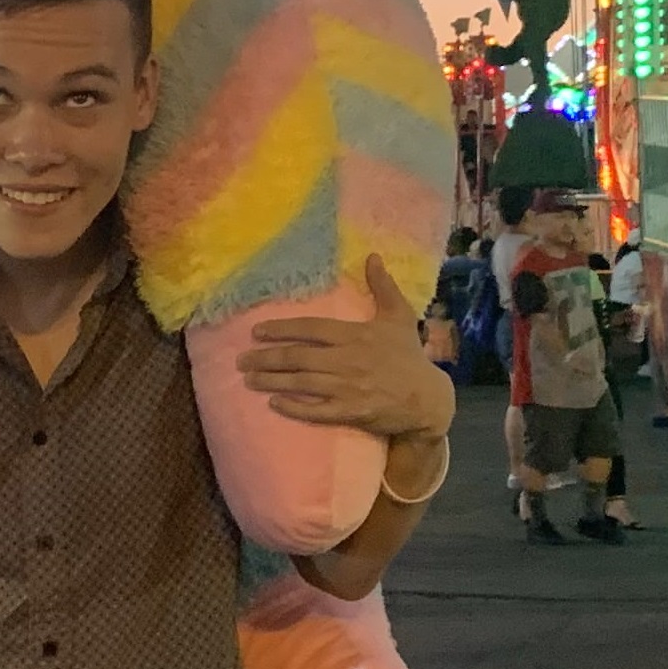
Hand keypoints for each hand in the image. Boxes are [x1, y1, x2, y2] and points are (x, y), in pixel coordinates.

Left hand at [236, 258, 455, 445]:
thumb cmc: (408, 356)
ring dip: (271, 381)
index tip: (257, 332)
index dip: (281, 329)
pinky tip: (274, 403)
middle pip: (298, 357)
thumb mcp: (398, 315)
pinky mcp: (350, 412)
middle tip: (241, 359)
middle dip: (266, 358)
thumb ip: (382, 286)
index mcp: (354, 335)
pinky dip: (293, 407)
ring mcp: (347, 388)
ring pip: (301, 383)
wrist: (427, 399)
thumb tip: (372, 256)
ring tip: (248, 379)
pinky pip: (315, 410)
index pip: (310, 329)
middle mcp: (346, 360)